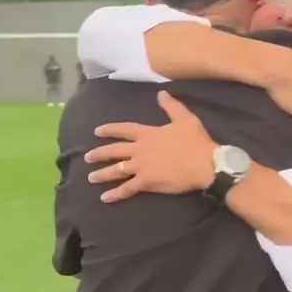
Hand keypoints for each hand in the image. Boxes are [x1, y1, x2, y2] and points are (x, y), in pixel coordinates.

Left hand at [85, 91, 216, 202]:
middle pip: (114, 151)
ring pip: (116, 170)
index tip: (97, 131)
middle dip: (99, 153)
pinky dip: (115, 194)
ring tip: (91, 178)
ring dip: (102, 174)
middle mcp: (140, 149)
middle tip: (87, 157)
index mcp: (148, 134)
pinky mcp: (146, 182)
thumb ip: (171, 106)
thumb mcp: (185, 119)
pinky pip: (127, 189)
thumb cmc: (196, 142)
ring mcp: (141, 166)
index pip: (124, 129)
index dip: (110, 129)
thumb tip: (161, 93)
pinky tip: (104, 198)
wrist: (204, 164)